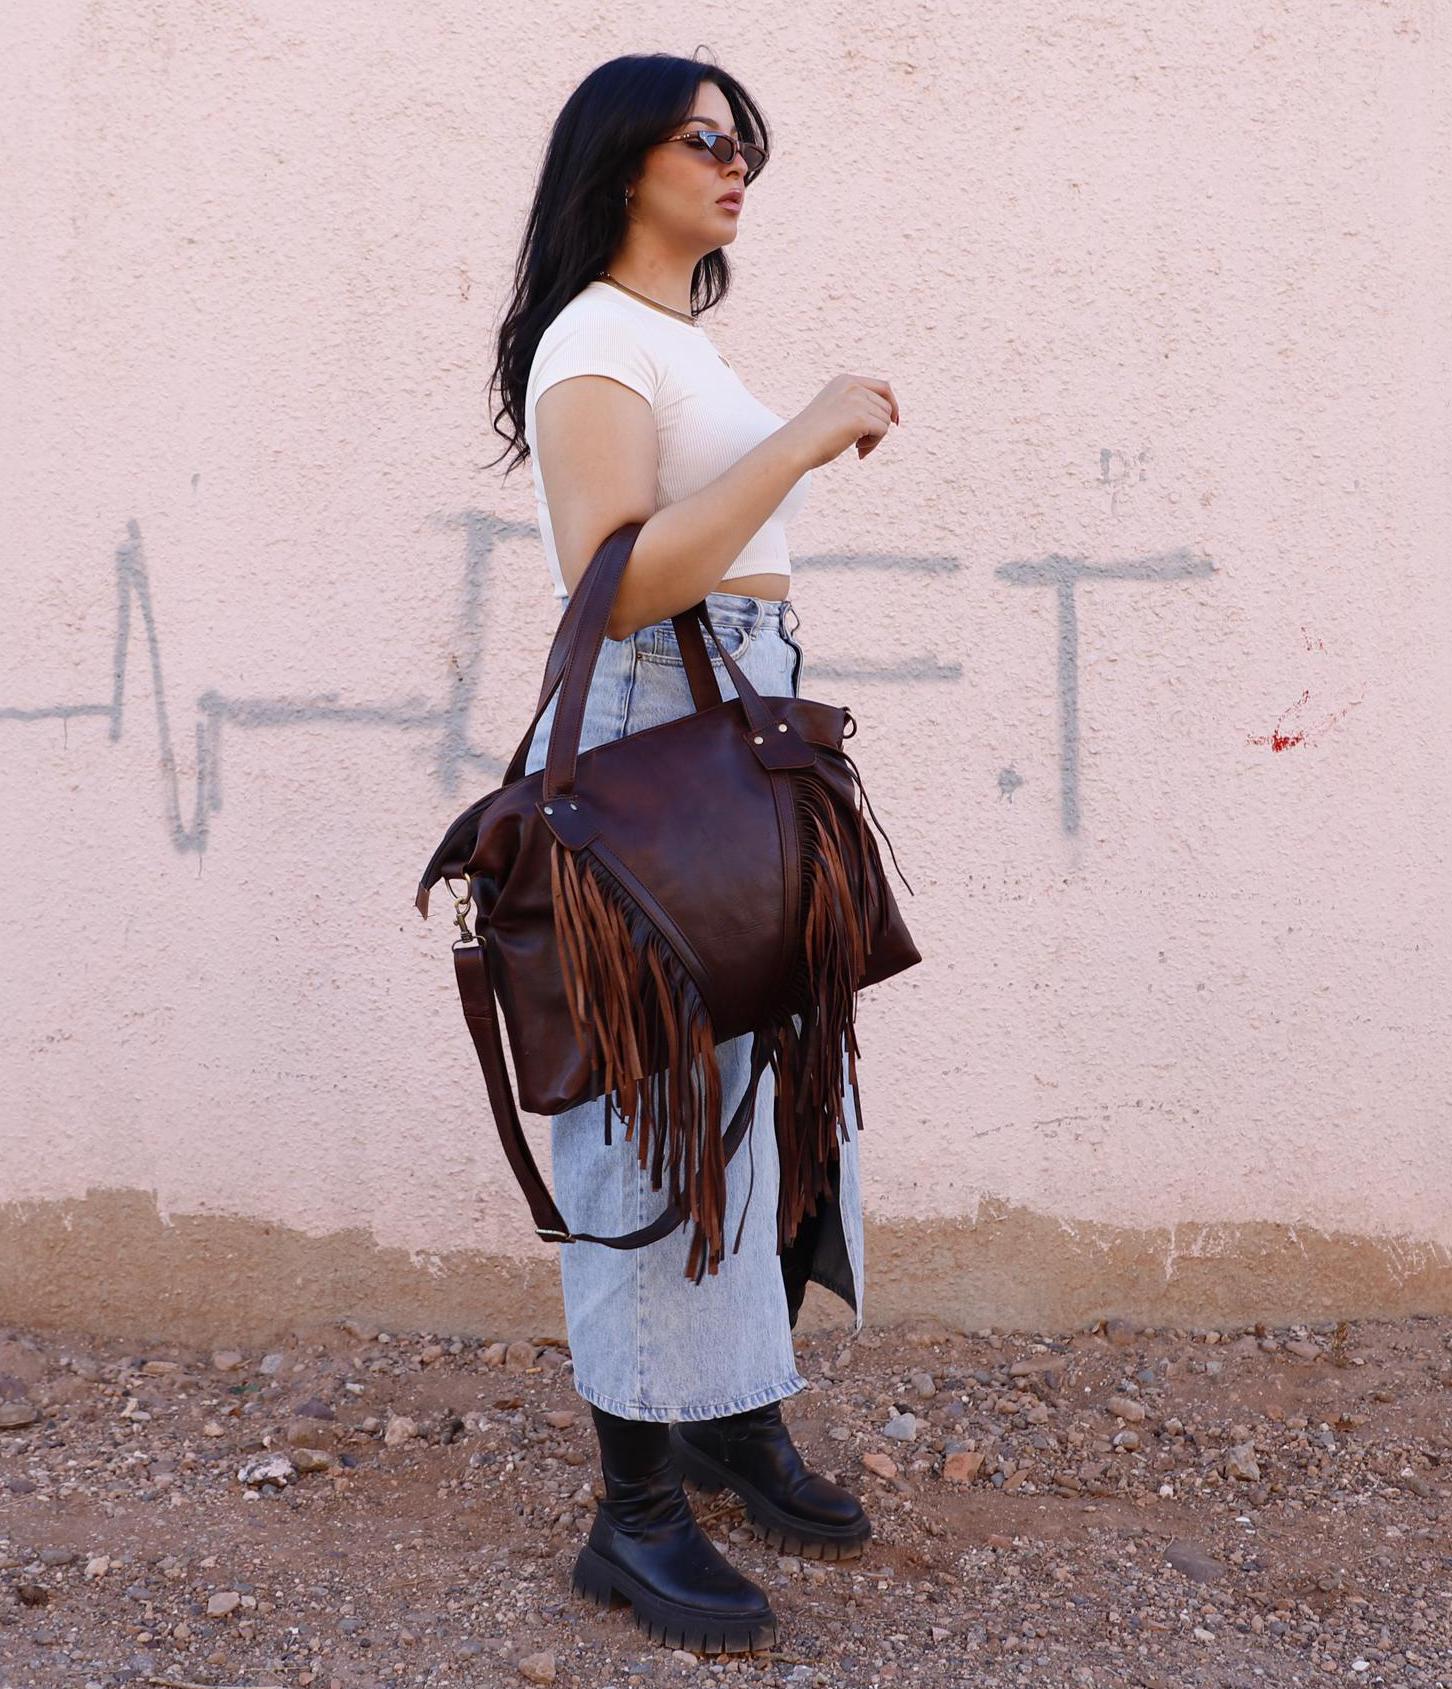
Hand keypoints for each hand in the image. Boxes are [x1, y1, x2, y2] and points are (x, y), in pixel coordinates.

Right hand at [782, 374, 900, 468]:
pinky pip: (882, 431)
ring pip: (885, 420)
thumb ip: (856, 407)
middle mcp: (853, 386)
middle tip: (861, 444)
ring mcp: (856, 400)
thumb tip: (889, 417)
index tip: (894, 421)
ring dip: (875, 438)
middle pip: (886, 407)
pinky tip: (857, 451)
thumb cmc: (811, 436)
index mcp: (845, 381)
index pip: (883, 387)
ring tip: (857, 448)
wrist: (795, 446)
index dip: (892, 404)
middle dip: (878, 427)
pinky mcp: (860, 418)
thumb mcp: (834, 411)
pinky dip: (873, 444)